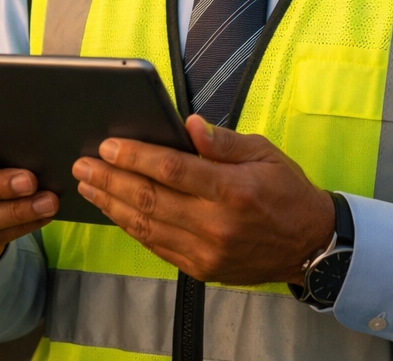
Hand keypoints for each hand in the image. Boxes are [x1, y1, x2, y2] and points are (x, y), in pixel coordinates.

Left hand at [72, 115, 333, 284]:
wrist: (309, 245)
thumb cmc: (286, 191)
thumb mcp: (264, 153)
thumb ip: (223, 142)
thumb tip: (189, 124)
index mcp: (233, 190)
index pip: (173, 170)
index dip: (136, 157)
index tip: (109, 146)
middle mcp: (216, 224)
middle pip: (150, 199)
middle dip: (111, 179)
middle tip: (83, 164)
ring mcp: (206, 250)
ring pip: (146, 226)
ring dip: (112, 204)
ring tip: (88, 186)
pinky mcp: (201, 268)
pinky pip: (156, 246)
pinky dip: (130, 227)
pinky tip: (115, 210)